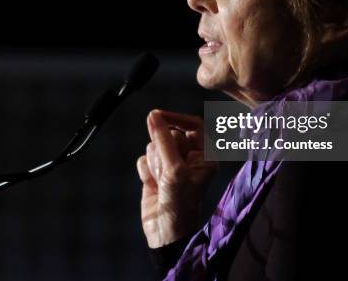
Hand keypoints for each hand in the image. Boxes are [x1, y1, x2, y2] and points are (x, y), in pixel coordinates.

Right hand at [136, 109, 217, 247]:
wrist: (166, 233)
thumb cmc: (180, 203)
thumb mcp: (174, 169)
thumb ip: (163, 139)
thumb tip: (153, 115)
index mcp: (204, 154)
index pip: (192, 124)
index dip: (175, 118)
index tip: (158, 115)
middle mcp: (189, 157)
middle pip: (169, 133)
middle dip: (163, 148)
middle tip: (167, 170)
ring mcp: (170, 165)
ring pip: (154, 145)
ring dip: (154, 162)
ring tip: (161, 181)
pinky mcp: (154, 173)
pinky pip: (143, 159)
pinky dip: (146, 171)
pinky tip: (153, 186)